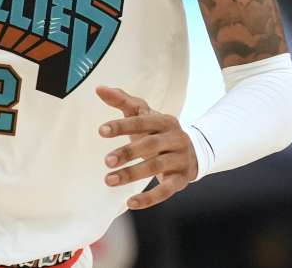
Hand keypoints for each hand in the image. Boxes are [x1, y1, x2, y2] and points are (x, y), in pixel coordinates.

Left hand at [97, 85, 197, 209]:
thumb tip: (99, 88)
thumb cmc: (158, 132)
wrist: (192, 152)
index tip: (101, 131)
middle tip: (107, 161)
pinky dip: (149, 198)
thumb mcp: (144, 115)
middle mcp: (176, 138)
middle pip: (151, 144)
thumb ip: (123, 101)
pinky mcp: (181, 179)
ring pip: (157, 167)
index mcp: (165, 120)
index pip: (143, 121)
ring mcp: (180, 159)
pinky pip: (166, 190)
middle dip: (128, 152)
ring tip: (109, 180)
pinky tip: (130, 203)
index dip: (123, 125)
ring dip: (132, 174)